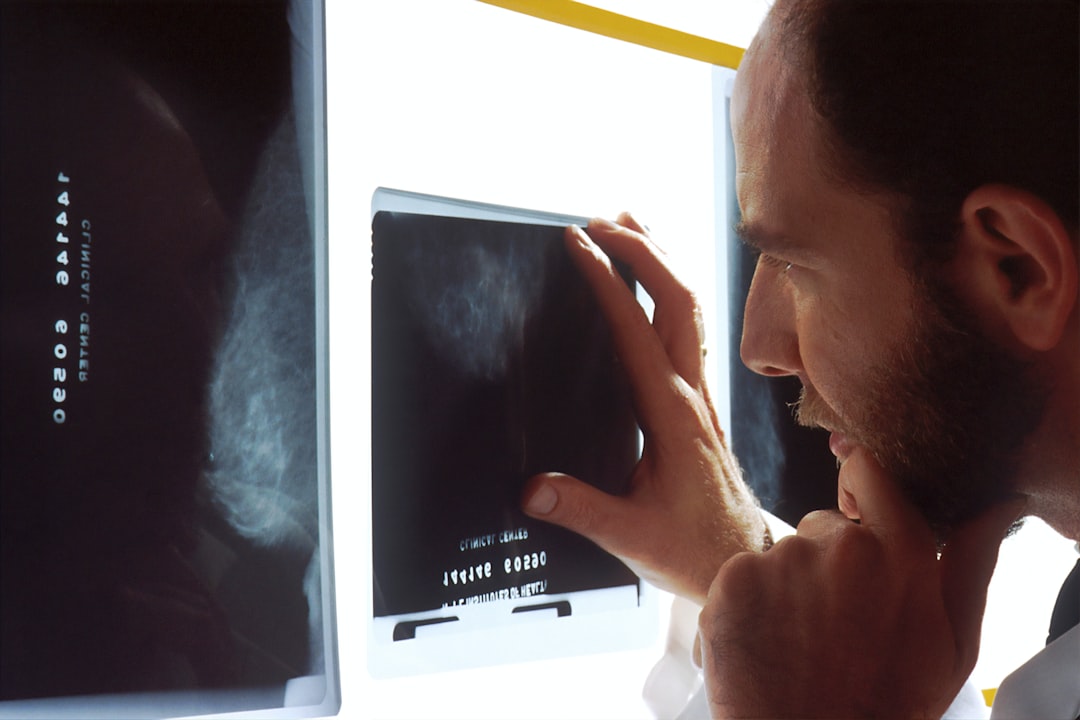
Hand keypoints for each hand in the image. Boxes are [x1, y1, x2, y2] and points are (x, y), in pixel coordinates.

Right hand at [521, 214, 766, 603]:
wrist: (743, 558)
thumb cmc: (694, 548)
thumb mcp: (632, 537)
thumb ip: (581, 510)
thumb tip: (530, 488)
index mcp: (672, 415)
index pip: (636, 330)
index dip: (607, 281)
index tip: (578, 244)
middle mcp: (692, 394)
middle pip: (678, 299)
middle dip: (642, 250)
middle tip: (600, 220)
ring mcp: (701, 394)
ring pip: (690, 308)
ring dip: (662, 261)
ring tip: (631, 224)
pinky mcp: (699, 402)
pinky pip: (689, 330)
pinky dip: (669, 291)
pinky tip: (653, 286)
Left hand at [697, 448, 1023, 718]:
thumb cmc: (889, 703)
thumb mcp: (953, 644)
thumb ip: (971, 564)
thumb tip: (997, 503)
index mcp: (901, 553)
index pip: (871, 472)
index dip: (859, 484)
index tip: (853, 509)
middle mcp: (840, 545)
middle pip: (823, 527)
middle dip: (828, 562)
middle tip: (835, 623)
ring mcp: (782, 560)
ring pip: (782, 556)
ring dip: (788, 587)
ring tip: (802, 642)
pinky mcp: (733, 580)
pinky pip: (742, 575)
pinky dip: (748, 603)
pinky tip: (768, 643)